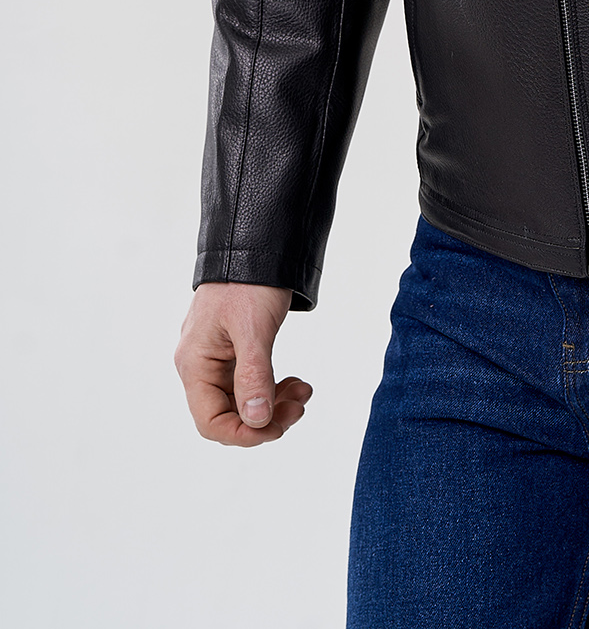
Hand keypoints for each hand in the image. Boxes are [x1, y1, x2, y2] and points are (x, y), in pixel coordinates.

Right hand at [174, 282, 310, 446]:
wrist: (256, 243)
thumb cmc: (248, 281)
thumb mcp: (254, 328)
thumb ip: (254, 375)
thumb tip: (257, 420)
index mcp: (195, 363)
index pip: (210, 422)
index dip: (243, 434)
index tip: (276, 428)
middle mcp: (201, 365)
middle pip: (228, 414)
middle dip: (265, 418)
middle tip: (299, 407)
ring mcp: (217, 357)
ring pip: (242, 400)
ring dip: (273, 404)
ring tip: (303, 393)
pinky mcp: (235, 349)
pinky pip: (250, 382)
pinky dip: (273, 387)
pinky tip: (295, 383)